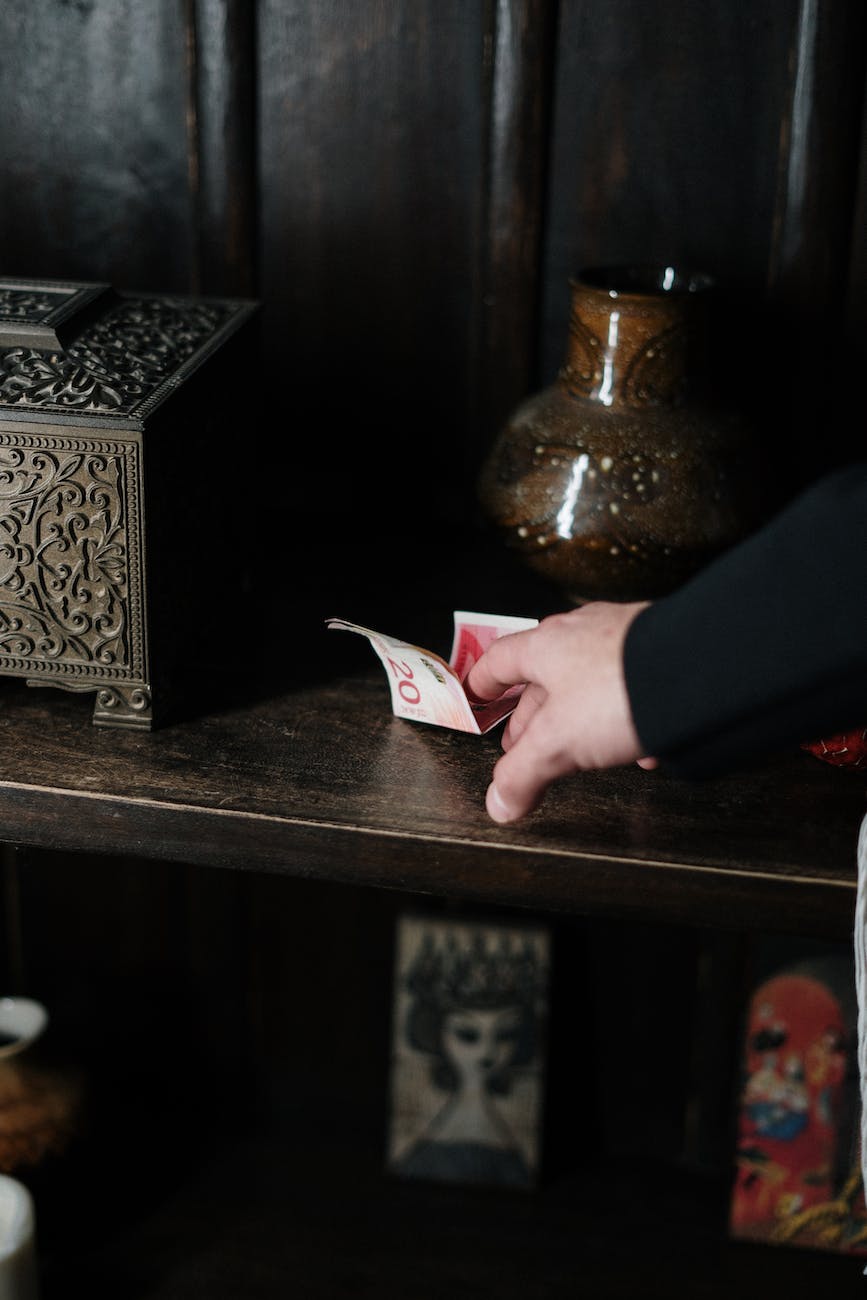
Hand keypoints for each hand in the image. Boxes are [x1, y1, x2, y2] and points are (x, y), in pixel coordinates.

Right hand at [465, 602, 655, 822]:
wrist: (701, 671)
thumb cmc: (618, 691)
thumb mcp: (558, 743)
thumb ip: (522, 774)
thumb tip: (499, 804)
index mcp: (546, 645)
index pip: (500, 660)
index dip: (483, 683)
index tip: (475, 697)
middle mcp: (584, 634)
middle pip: (544, 676)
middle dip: (532, 716)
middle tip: (523, 747)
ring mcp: (626, 640)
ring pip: (590, 681)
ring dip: (579, 719)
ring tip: (579, 754)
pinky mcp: (663, 655)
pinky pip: (633, 688)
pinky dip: (626, 720)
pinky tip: (640, 751)